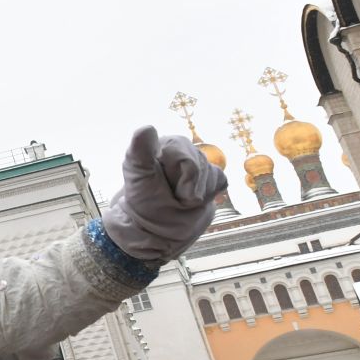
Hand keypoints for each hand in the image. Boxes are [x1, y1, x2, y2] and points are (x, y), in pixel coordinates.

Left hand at [100, 127, 225, 264]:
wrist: (159, 232)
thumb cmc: (145, 205)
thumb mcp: (139, 179)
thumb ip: (140, 152)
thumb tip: (148, 128)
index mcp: (159, 147)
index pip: (180, 150)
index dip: (178, 173)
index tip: (164, 186)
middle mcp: (177, 151)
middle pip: (198, 161)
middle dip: (188, 185)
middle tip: (172, 196)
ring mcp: (194, 164)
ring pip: (210, 171)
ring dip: (197, 192)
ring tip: (180, 200)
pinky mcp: (208, 178)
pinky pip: (220, 179)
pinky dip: (210, 193)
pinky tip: (194, 200)